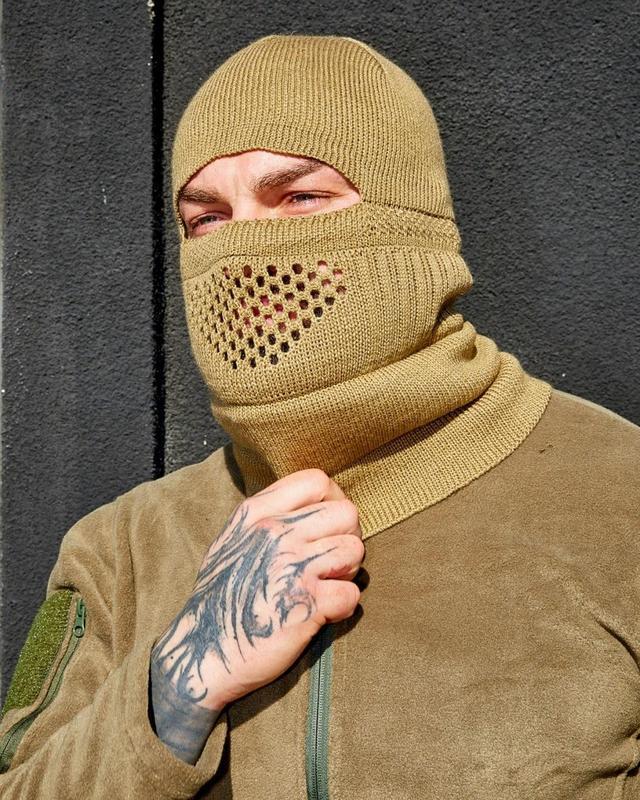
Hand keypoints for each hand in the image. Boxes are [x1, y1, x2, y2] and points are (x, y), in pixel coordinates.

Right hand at [151, 468, 363, 712]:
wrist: (203, 652)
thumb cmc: (222, 596)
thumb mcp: (233, 540)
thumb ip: (269, 516)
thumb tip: (315, 504)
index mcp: (257, 514)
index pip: (316, 480)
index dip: (334, 499)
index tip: (329, 524)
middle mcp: (274, 533)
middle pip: (346, 512)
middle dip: (347, 537)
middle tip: (332, 561)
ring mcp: (291, 567)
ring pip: (354, 550)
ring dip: (347, 572)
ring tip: (325, 586)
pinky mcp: (305, 604)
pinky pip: (351, 594)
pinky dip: (343, 607)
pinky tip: (324, 613)